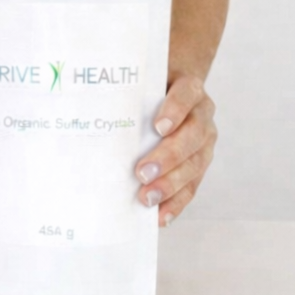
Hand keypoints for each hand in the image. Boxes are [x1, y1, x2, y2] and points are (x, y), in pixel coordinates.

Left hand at [134, 74, 217, 225]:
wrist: (174, 87)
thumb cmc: (150, 86)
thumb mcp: (143, 79)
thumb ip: (127, 87)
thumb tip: (89, 102)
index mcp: (189, 88)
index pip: (187, 94)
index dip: (175, 110)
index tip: (158, 127)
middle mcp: (202, 114)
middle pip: (192, 136)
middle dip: (168, 157)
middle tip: (142, 172)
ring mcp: (205, 140)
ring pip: (195, 164)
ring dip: (171, 184)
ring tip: (147, 197)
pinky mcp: (200, 162)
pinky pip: (193, 185)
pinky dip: (177, 202)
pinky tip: (161, 214)